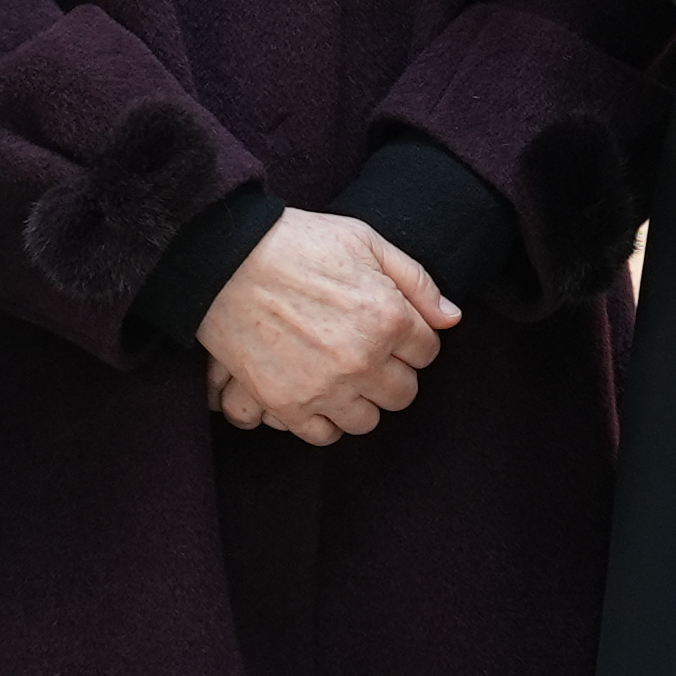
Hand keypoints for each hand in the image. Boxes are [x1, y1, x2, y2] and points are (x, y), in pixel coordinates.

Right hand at [200, 209, 458, 441]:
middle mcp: (364, 359)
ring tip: (341, 375)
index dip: (410, 339)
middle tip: (367, 353)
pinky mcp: (287, 404)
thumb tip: (451, 318)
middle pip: (403, 393)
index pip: (427, 352)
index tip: (390, 329)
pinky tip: (318, 395)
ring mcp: (325, 386)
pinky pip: (323, 435)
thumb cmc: (297, 243)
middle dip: (391, 373)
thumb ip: (416, 281)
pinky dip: (324, 420)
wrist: (225, 259)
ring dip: (360, 400)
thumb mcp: (366, 241)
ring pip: (367, 420)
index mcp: (389, 317)